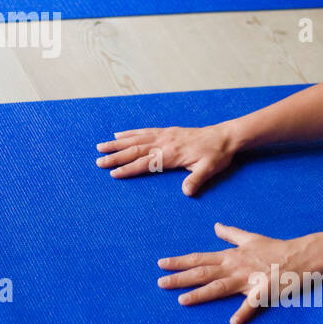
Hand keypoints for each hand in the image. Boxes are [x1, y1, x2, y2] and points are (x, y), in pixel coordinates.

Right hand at [96, 123, 236, 195]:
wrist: (224, 137)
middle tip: (98, 162)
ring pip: (135, 139)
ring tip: (101, 147)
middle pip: (134, 150)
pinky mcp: (166, 131)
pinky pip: (144, 131)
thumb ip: (196, 179)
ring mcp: (164, 135)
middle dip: (115, 156)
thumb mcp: (209, 169)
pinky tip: (119, 134)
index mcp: (171, 154)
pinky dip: (130, 133)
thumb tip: (186, 192)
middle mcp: (164, 142)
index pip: (145, 163)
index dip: (128, 169)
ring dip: (117, 143)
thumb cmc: (216, 155)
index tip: (113, 174)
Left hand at [157, 224, 294, 323]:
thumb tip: (215, 226)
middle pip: (203, 273)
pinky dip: (243, 312)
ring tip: (182, 300)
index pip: (199, 258)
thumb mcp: (250, 238)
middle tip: (160, 283)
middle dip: (180, 278)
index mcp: (230, 256)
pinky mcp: (264, 291)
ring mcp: (248, 280)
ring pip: (219, 287)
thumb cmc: (275, 248)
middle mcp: (235, 267)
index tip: (161, 264)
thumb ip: (231, 234)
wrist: (300, 256)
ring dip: (200, 294)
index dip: (179, 262)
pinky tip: (233, 322)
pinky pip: (252, 303)